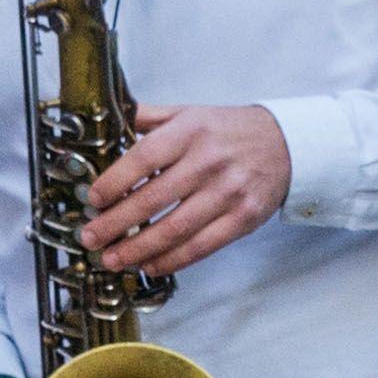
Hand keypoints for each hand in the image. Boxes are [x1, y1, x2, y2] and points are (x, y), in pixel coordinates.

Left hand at [80, 104, 293, 278]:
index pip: (144, 158)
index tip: (94, 200)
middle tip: (91, 237)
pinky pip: (200, 247)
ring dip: (138, 249)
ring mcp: (228, 193)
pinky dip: (171, 260)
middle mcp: (209, 162)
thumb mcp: (190, 113)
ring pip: (175, 229)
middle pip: (153, 199)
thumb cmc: (229, 131)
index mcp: (191, 131)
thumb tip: (105, 121)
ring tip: (113, 258)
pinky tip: (149, 265)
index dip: (114, 182)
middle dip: (116, 223)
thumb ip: (148, 118)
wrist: (286, 145)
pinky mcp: (242, 219)